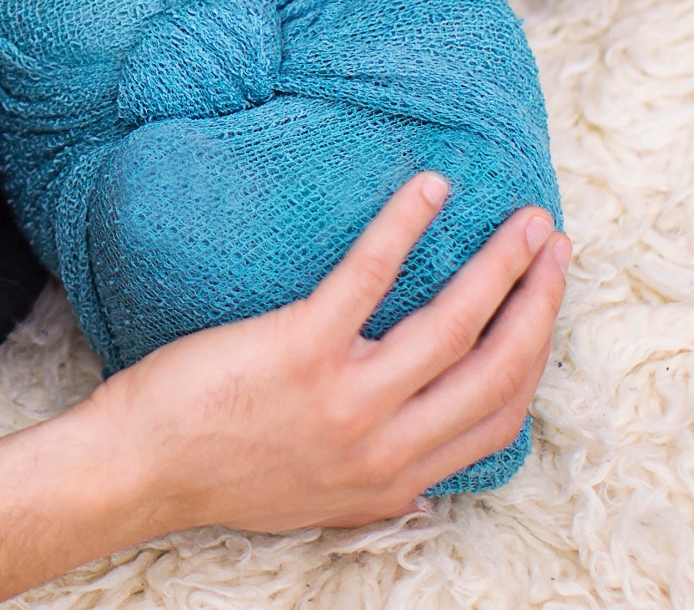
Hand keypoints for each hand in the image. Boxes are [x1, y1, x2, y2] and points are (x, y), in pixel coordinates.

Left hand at [82, 174, 568, 532]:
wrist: (140, 467)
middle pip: (496, 368)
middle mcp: (383, 446)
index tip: (549, 305)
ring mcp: (345, 399)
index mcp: (396, 479)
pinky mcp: (300, 349)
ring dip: (501, 265)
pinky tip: (429, 188)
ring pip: (453, 325)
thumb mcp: (320, 505)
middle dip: (540, 301)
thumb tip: (426, 489)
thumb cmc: (223, 473)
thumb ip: (379, 490)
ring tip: (523, 218)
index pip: (500, 418)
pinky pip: (368, 276)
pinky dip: (405, 225)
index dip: (537, 355)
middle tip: (553, 243)